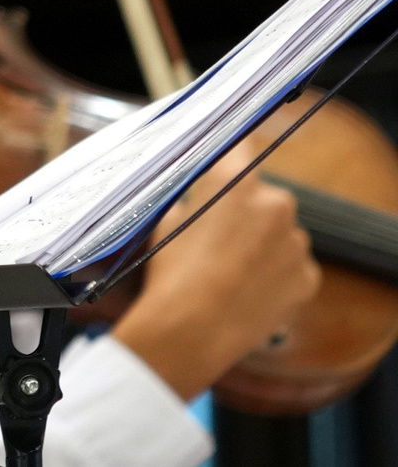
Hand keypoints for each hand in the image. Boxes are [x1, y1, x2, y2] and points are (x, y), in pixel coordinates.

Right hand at [113, 148, 319, 398]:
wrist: (193, 330)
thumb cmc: (172, 272)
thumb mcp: (167, 220)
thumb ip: (194, 199)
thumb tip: (200, 194)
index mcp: (237, 182)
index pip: (240, 146)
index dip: (230, 153)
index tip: (225, 158)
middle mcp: (276, 203)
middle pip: (264, 195)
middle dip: (245, 210)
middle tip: (217, 234)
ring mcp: (297, 242)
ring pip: (280, 232)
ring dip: (261, 243)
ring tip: (230, 269)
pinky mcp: (308, 276)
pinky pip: (292, 264)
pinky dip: (274, 271)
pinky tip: (246, 287)